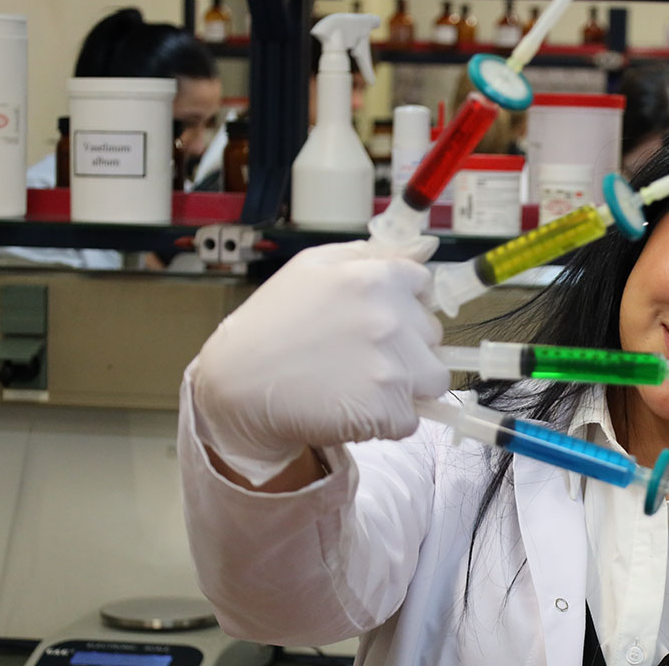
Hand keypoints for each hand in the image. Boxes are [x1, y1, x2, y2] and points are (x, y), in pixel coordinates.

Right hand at [191, 239, 448, 485]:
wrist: (236, 386)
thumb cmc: (271, 323)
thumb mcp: (311, 267)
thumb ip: (370, 254)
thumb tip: (425, 248)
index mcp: (377, 278)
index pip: (424, 288)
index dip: (404, 306)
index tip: (378, 321)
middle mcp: (392, 318)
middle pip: (432, 336)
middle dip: (408, 347)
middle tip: (361, 356)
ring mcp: (393, 366)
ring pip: (433, 379)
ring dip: (408, 386)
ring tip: (363, 386)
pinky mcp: (389, 410)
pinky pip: (411, 419)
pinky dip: (388, 420)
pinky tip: (353, 408)